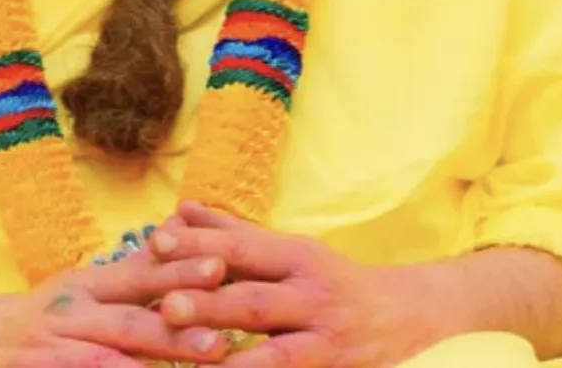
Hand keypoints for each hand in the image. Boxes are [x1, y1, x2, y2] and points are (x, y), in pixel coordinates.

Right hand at [0, 244, 236, 367]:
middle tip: (224, 337)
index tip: (222, 266)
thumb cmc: (40, 318)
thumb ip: (134, 266)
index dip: (178, 272)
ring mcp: (53, 350)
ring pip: (105, 363)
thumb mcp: (83, 285)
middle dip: (174, 329)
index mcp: (88, 286)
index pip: (138, 275)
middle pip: (128, 321)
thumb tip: (182, 225)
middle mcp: (71, 316)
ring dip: (148, 366)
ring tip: (196, 365)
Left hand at [145, 201, 439, 367]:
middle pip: (254, 298)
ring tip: (194, 359)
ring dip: (234, 359)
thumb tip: (182, 209)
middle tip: (165, 303)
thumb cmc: (331, 278)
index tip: (155, 240)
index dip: (200, 244)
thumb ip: (234, 233)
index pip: (242, 246)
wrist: (405, 310)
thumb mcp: (289, 250)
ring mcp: (324, 335)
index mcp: (295, 255)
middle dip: (210, 302)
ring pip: (276, 350)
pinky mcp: (333, 366)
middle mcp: (311, 293)